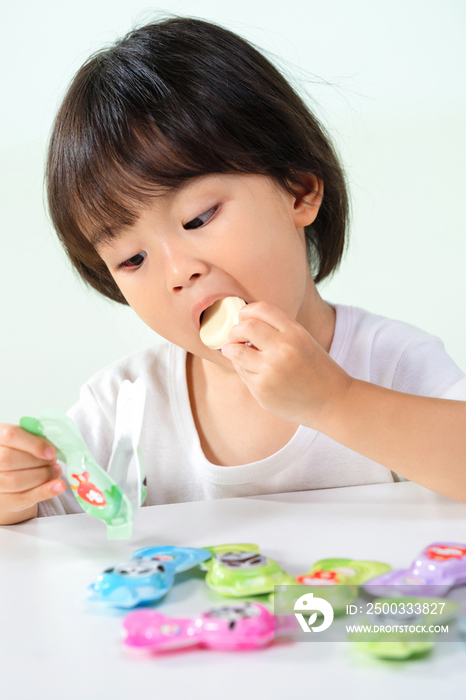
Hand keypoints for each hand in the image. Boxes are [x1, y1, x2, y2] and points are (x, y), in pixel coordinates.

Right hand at [0, 424, 65, 524]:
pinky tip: (59, 486)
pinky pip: (24, 497)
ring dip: (43, 475)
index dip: (33, 444)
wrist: (8, 482)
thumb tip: (53, 448)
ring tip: (56, 471)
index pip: (11, 436)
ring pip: (16, 480)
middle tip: (54, 461)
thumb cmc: (19, 456)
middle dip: (38, 461)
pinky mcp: (3, 502)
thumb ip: (35, 440)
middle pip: (10, 459)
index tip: (52, 451)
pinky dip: (45, 491)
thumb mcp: (23, 443)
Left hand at [221, 301, 351, 427]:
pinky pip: (241, 373)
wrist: (333, 402)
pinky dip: (242, 369)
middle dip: (235, 331)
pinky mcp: (262, 389)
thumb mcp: (304, 341)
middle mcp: (282, 348)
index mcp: (295, 332)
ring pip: (235, 351)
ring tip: (236, 352)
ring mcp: (270, 370)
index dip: (246, 312)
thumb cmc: (317, 371)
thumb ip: (279, 331)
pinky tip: (252, 371)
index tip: (242, 319)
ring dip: (231, 349)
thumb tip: (243, 324)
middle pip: (244, 327)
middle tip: (236, 337)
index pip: (261, 309)